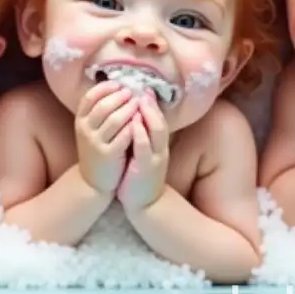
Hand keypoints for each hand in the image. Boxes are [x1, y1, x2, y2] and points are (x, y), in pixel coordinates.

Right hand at [74, 81, 136, 194]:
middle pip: (103, 106)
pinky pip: (123, 137)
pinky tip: (141, 121)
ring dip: (129, 108)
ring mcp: (95, 143)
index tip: (118, 83)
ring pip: (114, 120)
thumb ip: (100, 111)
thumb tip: (116, 86)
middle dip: (119, 96)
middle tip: (132, 91)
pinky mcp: (108, 155)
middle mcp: (85, 130)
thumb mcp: (91, 129)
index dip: (105, 87)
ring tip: (139, 102)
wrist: (94, 180)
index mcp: (80, 120)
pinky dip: (133, 127)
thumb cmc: (97, 149)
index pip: (90, 97)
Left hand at [118, 93, 170, 211]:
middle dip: (152, 105)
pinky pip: (144, 149)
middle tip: (143, 89)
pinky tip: (134, 124)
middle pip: (160, 122)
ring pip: (156, 133)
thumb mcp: (143, 154)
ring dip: (148, 116)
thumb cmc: (140, 176)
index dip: (152, 105)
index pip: (158, 120)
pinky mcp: (146, 169)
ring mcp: (155, 159)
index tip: (144, 89)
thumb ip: (142, 137)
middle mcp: (160, 150)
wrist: (145, 204)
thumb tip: (134, 117)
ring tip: (140, 101)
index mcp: (158, 145)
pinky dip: (141, 135)